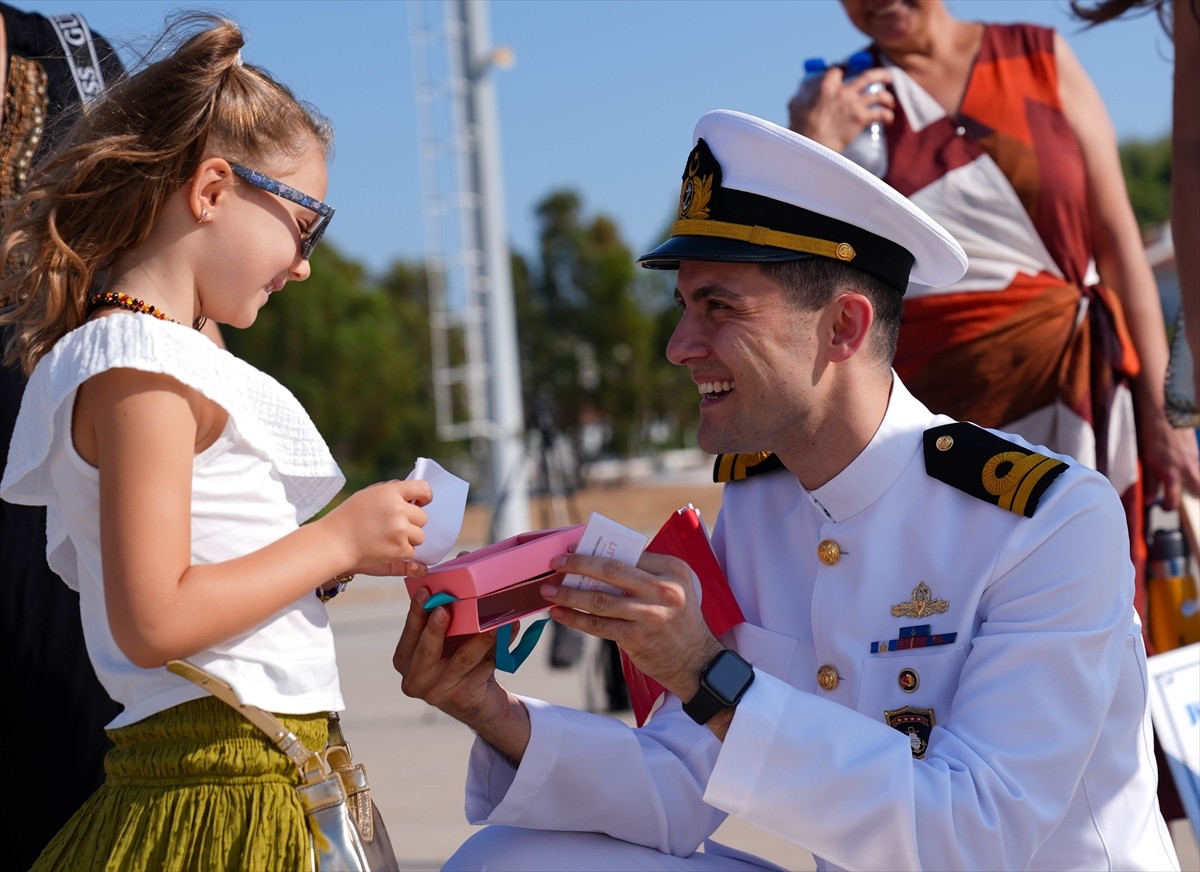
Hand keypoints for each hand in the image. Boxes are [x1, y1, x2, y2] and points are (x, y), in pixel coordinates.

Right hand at [322, 479, 431, 574]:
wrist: (335, 542)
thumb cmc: (349, 517)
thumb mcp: (368, 494)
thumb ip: (391, 492)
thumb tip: (412, 495)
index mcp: (391, 492)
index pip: (423, 489)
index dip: (425, 496)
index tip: (421, 502)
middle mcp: (398, 509)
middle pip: (423, 517)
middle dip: (412, 523)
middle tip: (394, 527)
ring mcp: (400, 530)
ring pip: (420, 535)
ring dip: (409, 539)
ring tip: (389, 538)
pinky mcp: (399, 549)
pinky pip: (412, 551)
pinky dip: (402, 553)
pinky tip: (386, 548)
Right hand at [393, 586, 531, 761]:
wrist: (478, 702)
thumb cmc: (459, 662)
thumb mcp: (448, 641)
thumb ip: (450, 615)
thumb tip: (466, 572)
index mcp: (404, 659)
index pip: (409, 633)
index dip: (416, 612)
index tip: (424, 591)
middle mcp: (414, 678)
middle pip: (426, 649)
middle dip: (435, 628)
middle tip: (445, 609)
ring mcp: (436, 692)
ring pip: (462, 659)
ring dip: (481, 639)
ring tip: (494, 624)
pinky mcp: (461, 699)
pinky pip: (482, 669)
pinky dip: (498, 650)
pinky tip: (508, 632)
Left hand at [542, 551, 723, 702]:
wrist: (696, 662)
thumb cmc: (679, 620)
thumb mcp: (675, 588)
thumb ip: (647, 573)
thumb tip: (600, 562)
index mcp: (672, 569)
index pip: (628, 553)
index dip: (596, 549)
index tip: (573, 547)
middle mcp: (663, 589)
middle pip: (610, 571)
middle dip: (578, 564)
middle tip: (555, 562)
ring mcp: (649, 615)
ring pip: (599, 600)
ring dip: (568, 594)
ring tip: (548, 590)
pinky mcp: (636, 638)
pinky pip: (598, 625)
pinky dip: (574, 619)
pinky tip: (559, 613)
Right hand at [787, 65, 893, 151]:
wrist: (812, 146)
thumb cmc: (801, 130)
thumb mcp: (795, 109)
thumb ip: (798, 101)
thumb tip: (796, 99)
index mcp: (826, 87)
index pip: (838, 71)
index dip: (843, 70)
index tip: (847, 72)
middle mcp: (843, 92)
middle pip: (868, 76)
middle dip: (881, 74)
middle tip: (887, 76)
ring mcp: (854, 105)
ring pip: (879, 95)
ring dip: (887, 98)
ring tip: (889, 102)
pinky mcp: (861, 119)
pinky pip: (881, 113)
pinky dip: (887, 116)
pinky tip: (889, 119)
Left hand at [1140, 413, 1199, 509]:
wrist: (1164, 410)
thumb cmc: (1150, 434)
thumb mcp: (1145, 460)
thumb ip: (1149, 482)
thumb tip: (1149, 501)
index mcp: (1171, 473)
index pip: (1174, 499)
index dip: (1168, 506)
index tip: (1164, 506)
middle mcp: (1186, 468)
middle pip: (1199, 492)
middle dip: (1193, 497)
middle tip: (1179, 495)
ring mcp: (1194, 458)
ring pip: (1198, 478)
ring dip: (1192, 482)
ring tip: (1179, 479)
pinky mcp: (1196, 450)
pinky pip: (1197, 465)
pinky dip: (1191, 468)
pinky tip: (1179, 462)